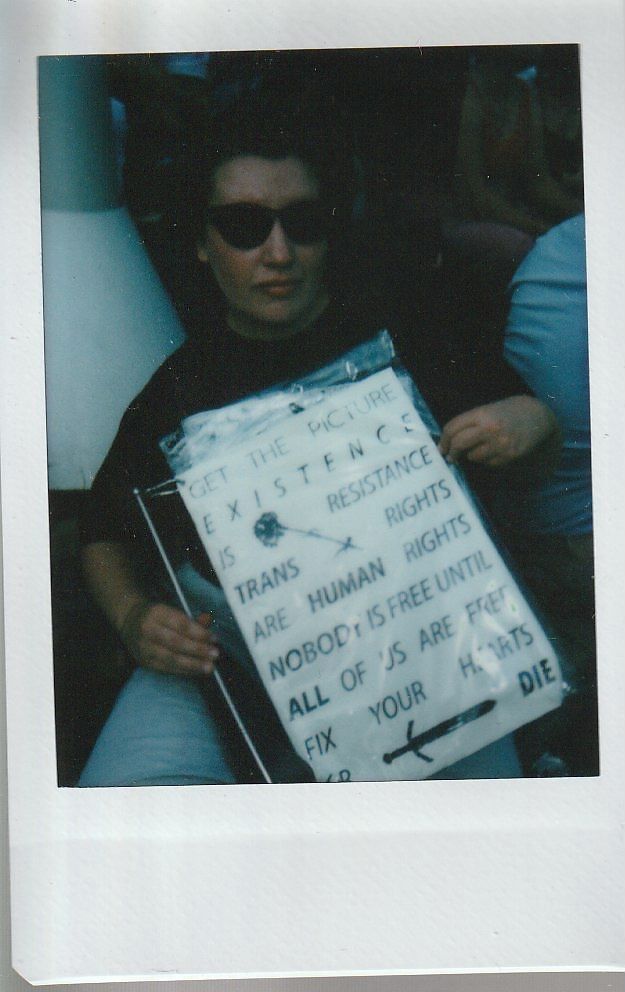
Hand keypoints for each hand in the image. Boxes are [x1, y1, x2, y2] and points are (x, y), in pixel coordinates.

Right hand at [119, 601, 221, 677]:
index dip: (199, 633)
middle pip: (176, 642)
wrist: (129, 621)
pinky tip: (196, 671)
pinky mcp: (144, 662)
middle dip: (198, 650)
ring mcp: (144, 648)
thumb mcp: (171, 610)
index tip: (214, 638)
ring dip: (193, 664)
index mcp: (156, 613)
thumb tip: (208, 623)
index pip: (180, 624)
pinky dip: (183, 671)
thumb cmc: (157, 616)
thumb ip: (191, 619)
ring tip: (209, 667)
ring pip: (171, 658)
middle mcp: (147, 630)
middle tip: (215, 654)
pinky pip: (166, 669)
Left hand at [438, 395, 557, 467]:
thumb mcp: (489, 410)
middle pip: (459, 444)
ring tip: (482, 447)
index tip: (441, 448)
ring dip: (472, 455)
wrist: (539, 417)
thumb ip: (470, 423)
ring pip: (473, 457)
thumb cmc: (509, 412)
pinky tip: (496, 451)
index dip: (444, 440)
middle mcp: (489, 429)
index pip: (453, 428)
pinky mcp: (509, 456)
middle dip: (452, 453)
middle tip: (451, 457)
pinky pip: (488, 464)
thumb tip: (449, 442)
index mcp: (482, 414)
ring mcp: (500, 444)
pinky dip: (487, 460)